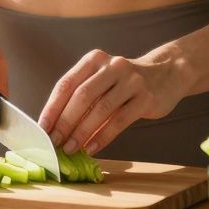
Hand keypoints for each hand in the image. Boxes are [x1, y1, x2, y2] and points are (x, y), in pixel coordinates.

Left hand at [37, 49, 189, 155]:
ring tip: (70, 148)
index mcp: (94, 59)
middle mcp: (112, 66)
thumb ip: (82, 96)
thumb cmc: (124, 83)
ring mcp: (131, 81)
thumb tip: (56, 127)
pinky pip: (119, 121)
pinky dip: (103, 137)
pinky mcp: (145, 98)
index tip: (42, 128)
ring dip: (82, 132)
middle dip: (65, 122)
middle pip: (82, 96)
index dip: (52, 107)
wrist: (166, 74)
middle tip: (54, 141)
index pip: (67, 84)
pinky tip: (92, 148)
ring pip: (100, 110)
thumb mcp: (102, 79)